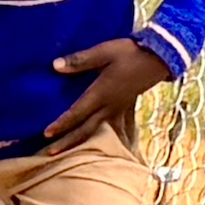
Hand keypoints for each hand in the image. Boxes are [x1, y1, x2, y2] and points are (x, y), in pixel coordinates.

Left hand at [45, 37, 172, 151]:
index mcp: (101, 94)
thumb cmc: (128, 53)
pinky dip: (102, 137)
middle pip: (85, 129)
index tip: (46, 134)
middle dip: (67, 142)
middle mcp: (109, 106)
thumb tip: (55, 65)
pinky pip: (112, 128)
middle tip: (50, 152)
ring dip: (81, 141)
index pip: (77, 113)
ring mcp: (119, 109)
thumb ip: (79, 61)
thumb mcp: (102, 52)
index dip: (61, 124)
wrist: (158, 59)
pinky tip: (98, 143)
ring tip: (67, 150)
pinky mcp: (125, 108)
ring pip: (97, 130)